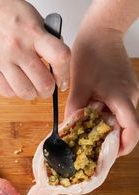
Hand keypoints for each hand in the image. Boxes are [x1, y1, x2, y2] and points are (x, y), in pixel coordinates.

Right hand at [0, 0, 69, 98]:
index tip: (62, 79)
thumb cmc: (3, 8)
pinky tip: (15, 83)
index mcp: (32, 32)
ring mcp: (0, 60)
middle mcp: (17, 47)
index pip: (60, 58)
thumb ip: (45, 39)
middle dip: (48, 90)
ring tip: (31, 87)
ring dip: (32, 94)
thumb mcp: (31, 17)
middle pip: (43, 84)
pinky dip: (15, 92)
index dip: (64, 74)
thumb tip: (56, 61)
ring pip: (25, 92)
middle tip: (46, 87)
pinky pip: (6, 92)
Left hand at [65, 26, 138, 155]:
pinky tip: (93, 116)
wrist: (102, 32)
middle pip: (127, 129)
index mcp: (122, 98)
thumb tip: (69, 130)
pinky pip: (120, 110)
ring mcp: (131, 93)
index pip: (132, 130)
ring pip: (122, 120)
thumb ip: (75, 109)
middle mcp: (131, 97)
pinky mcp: (126, 89)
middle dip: (110, 141)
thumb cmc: (91, 54)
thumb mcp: (78, 84)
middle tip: (91, 147)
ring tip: (88, 132)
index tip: (107, 156)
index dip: (122, 147)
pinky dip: (108, 117)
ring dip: (107, 129)